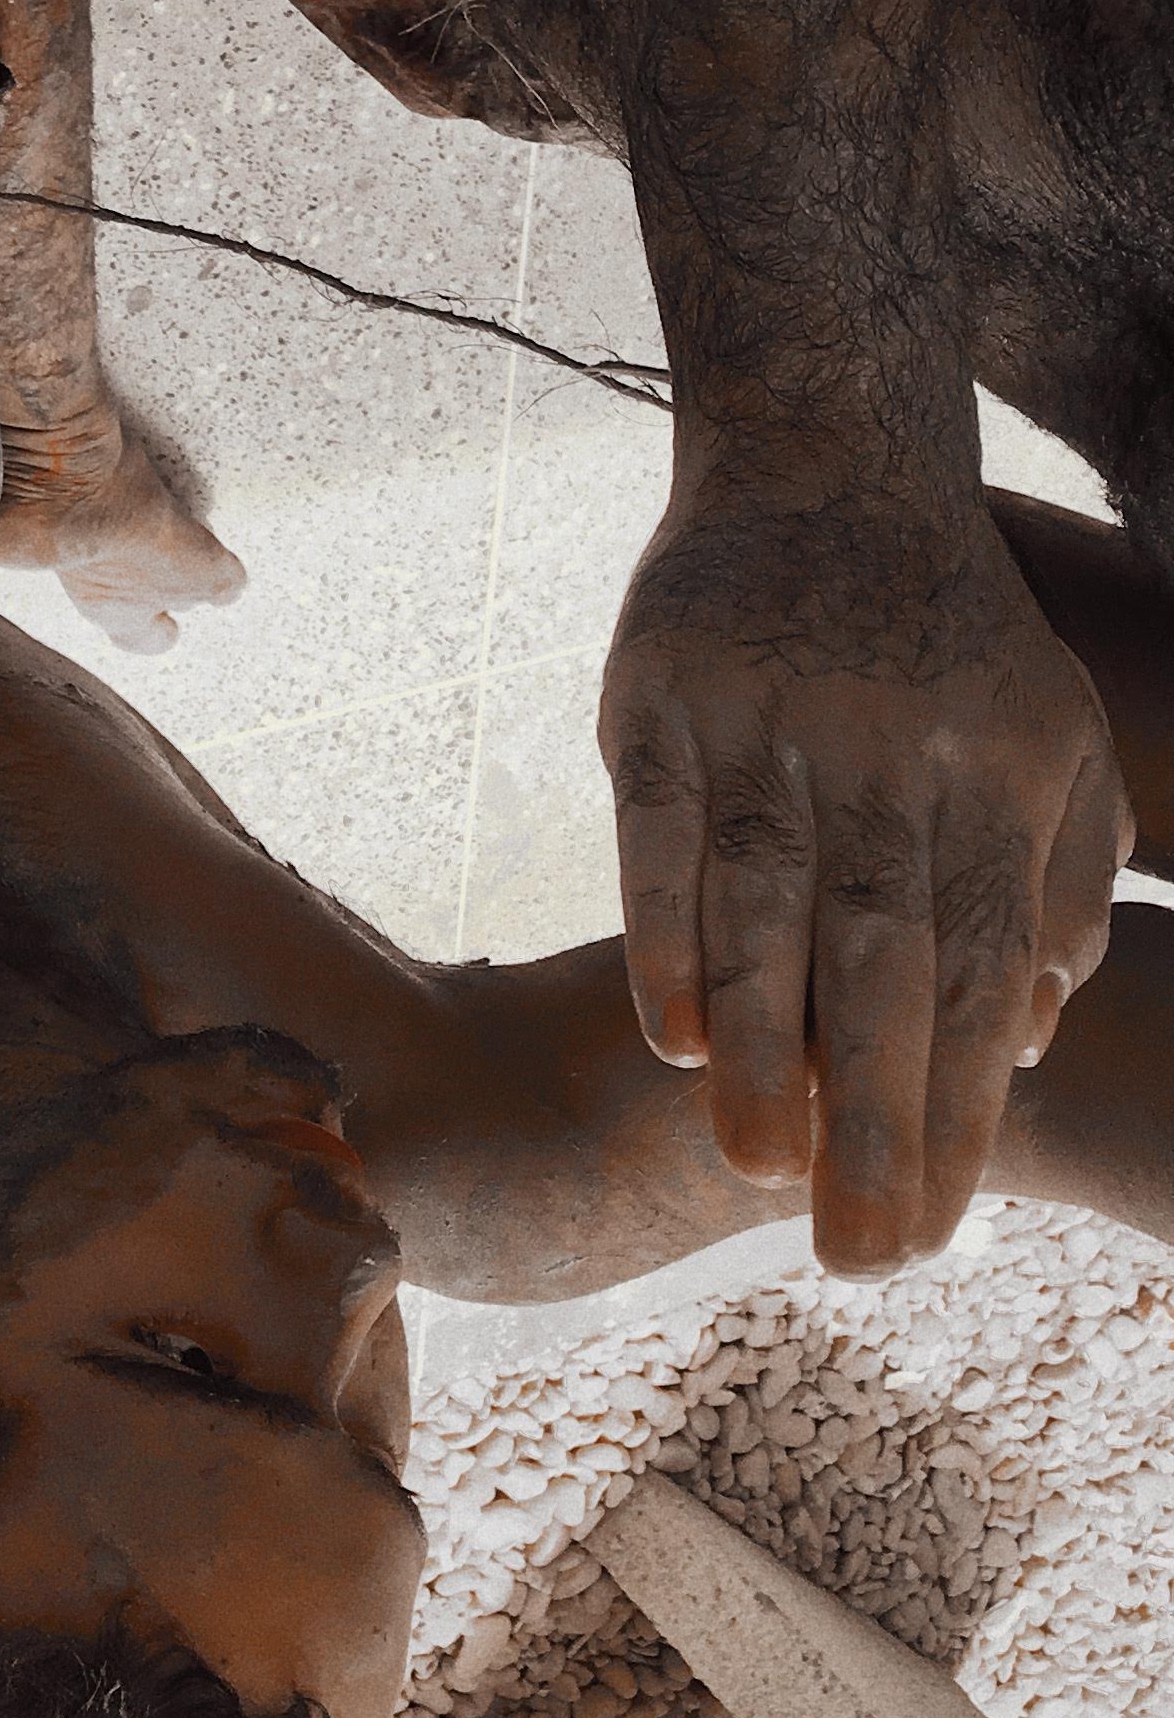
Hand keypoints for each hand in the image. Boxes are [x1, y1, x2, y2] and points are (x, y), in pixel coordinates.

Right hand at [601, 480, 1131, 1271]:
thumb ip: (1054, 892)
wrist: (826, 461)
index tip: (927, 1240)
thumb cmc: (952, 639)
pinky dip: (663, 937)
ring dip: (760, 1048)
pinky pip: (657, 835)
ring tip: (755, 1169)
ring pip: (763, 908)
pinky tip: (670, 1038)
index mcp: (996, 777)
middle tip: (855, 1256)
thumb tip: (1015, 1041)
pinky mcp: (662, 691)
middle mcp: (888, 752)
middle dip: (872, 1118)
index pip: (976, 975)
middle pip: (878, 959)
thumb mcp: (1059, 746)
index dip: (956, 1113)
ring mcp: (765, 718)